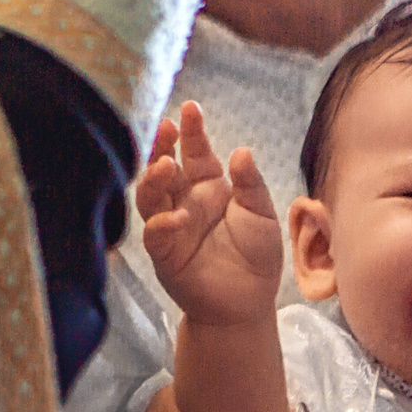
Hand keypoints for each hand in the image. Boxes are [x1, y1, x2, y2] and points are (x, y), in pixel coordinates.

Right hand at [139, 102, 285, 326]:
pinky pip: (155, 233)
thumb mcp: (262, 214)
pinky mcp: (164, 253)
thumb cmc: (256, 255)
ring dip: (153, 179)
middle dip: (161, 145)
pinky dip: (163, 223)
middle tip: (165, 128)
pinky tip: (178, 217)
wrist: (247, 302)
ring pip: (149, 195)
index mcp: (209, 186)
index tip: (190, 108)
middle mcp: (185, 201)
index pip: (195, 151)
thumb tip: (241, 151)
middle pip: (164, 166)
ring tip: (165, 166)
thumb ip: (250, 184)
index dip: (191, 130)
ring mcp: (171, 225)